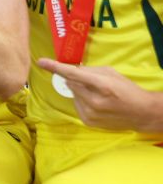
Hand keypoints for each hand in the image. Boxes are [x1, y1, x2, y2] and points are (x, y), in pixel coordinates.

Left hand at [37, 59, 162, 131]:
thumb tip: (71, 69)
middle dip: (76, 80)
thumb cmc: (127, 90)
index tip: (41, 62)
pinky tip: (97, 104)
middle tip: (91, 82)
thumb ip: (89, 70)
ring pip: (73, 95)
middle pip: (71, 84)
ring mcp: (90, 113)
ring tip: (98, 95)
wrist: (141, 114)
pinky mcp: (88, 122)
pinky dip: (82, 101)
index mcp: (102, 85)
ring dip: (80, 92)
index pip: (73, 74)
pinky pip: (76, 105)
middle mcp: (94, 101)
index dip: (56, 67)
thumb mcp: (110, 73)